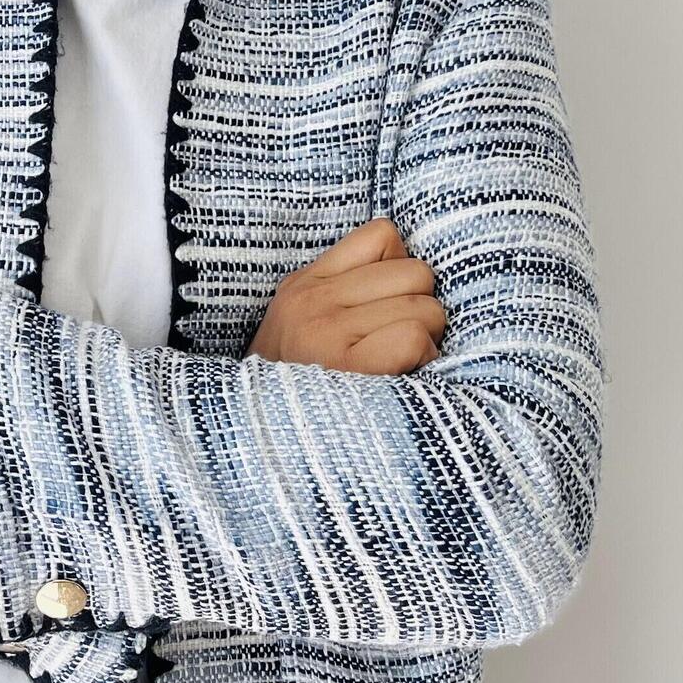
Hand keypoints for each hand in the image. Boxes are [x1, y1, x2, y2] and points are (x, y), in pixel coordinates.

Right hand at [249, 217, 445, 372]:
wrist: (253, 446)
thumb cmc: (298, 387)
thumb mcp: (302, 324)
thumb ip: (345, 290)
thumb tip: (413, 274)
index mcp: (304, 284)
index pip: (383, 235)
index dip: (401, 269)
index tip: (389, 306)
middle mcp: (313, 302)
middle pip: (417, 272)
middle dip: (423, 307)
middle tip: (400, 341)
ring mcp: (326, 332)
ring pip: (425, 307)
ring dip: (428, 338)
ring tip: (401, 362)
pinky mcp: (347, 369)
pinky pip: (414, 337)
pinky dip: (423, 358)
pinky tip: (405, 376)